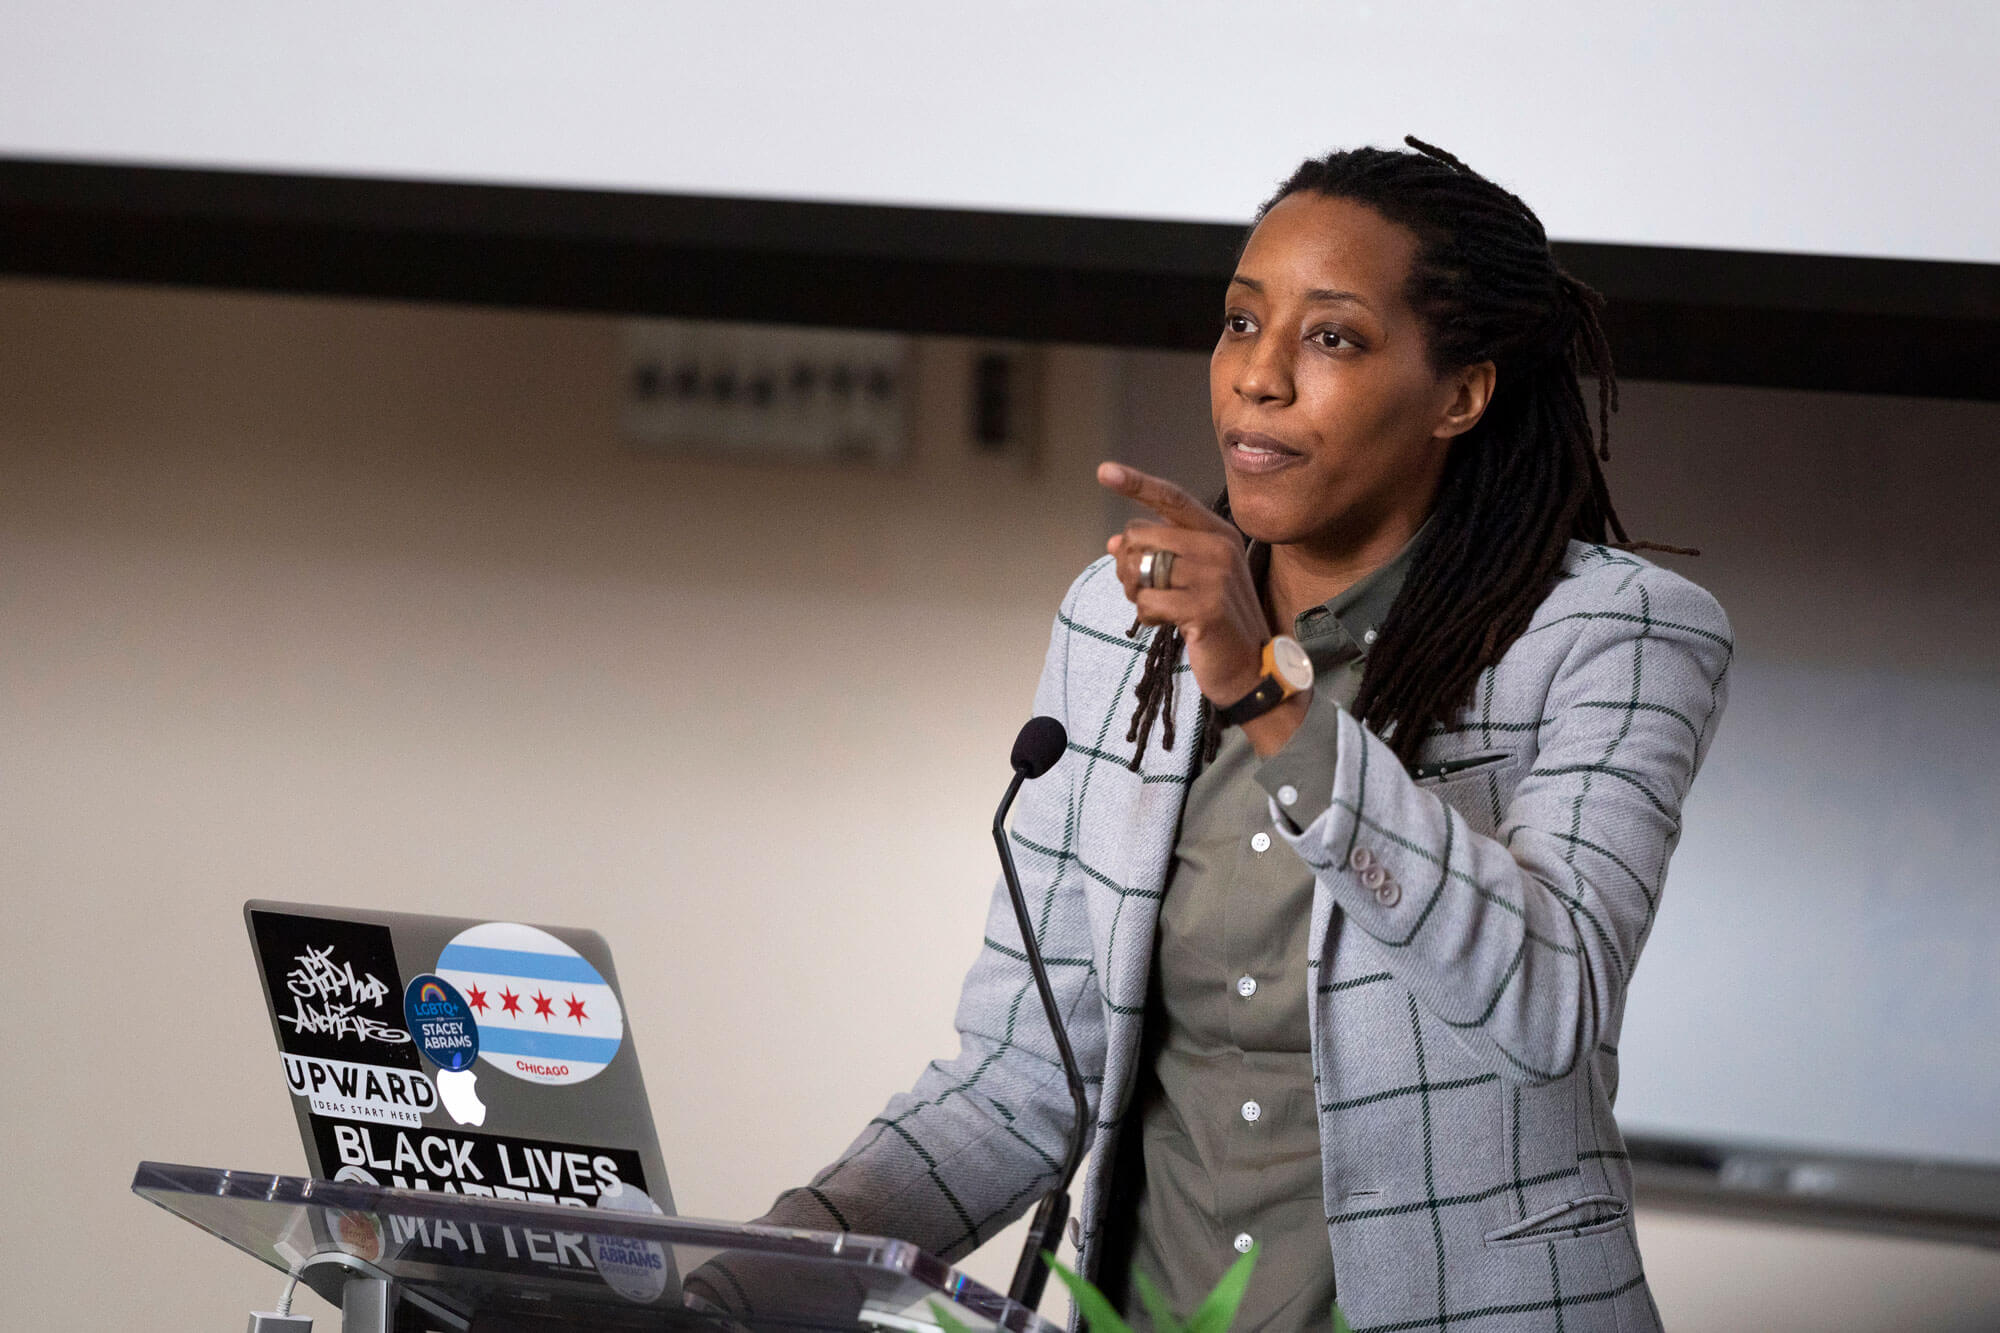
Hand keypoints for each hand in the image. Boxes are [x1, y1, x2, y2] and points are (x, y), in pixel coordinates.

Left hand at [1098, 461, 1270, 707]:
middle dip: (1129, 565)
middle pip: (1140, 535)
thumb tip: (1113, 542)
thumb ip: (1159, 555)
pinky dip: (1146, 616)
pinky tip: (1165, 624)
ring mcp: (1214, 576)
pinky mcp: (1205, 607)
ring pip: (1140, 568)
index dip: (1137, 483)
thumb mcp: (1191, 580)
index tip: (1104, 471)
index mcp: (1218, 533)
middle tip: (1144, 589)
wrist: (1252, 669)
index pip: (1172, 499)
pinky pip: (1148, 601)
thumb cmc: (1217, 622)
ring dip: (1137, 593)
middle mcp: (1218, 547)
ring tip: (1160, 609)